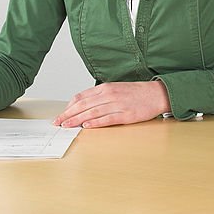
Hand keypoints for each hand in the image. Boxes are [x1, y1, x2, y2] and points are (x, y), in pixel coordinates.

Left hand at [53, 81, 171, 127]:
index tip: (60, 114)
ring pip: (92, 112)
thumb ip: (99, 96)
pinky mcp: (126, 114)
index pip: (81, 97)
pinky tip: (86, 126)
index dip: (68, 106)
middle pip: (83, 105)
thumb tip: (82, 105)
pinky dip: (95, 122)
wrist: (156, 94)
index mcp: (105, 87)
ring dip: (77, 120)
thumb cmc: (135, 93)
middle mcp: (109, 95)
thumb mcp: (115, 89)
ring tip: (67, 126)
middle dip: (68, 114)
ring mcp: (118, 104)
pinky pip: (107, 119)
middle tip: (57, 122)